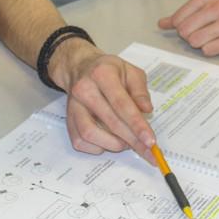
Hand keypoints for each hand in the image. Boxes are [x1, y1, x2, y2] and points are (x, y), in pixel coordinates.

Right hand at [52, 41, 156, 163]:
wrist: (80, 68)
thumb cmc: (108, 71)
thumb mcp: (130, 71)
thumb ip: (140, 90)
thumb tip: (147, 110)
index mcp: (102, 74)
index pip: (121, 104)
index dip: (137, 124)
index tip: (150, 140)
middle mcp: (84, 89)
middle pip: (109, 121)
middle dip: (132, 140)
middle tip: (147, 150)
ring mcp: (73, 106)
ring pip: (91, 134)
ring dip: (113, 144)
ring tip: (127, 142)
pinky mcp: (68, 119)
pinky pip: (80, 141)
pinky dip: (97, 147)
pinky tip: (109, 141)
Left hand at [158, 0, 218, 55]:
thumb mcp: (212, 2)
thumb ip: (186, 12)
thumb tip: (162, 23)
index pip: (179, 18)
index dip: (181, 26)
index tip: (191, 27)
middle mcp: (217, 7)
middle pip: (185, 31)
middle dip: (190, 36)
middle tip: (203, 33)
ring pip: (195, 41)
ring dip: (200, 43)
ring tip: (212, 38)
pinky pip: (209, 50)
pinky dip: (210, 50)